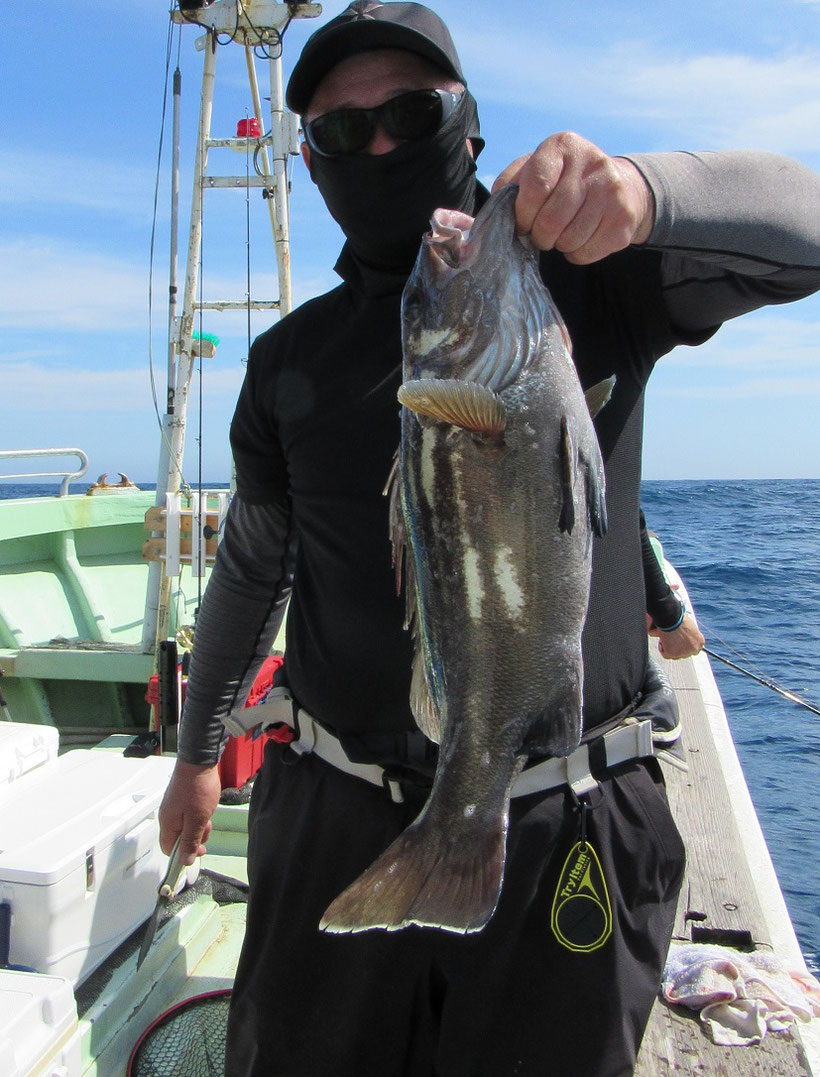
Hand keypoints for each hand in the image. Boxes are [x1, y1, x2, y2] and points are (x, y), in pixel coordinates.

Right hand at [159, 759, 221, 864]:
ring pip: (185, 826)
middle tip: (206, 829)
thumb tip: (185, 861)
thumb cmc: (197, 789)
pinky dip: (198, 816)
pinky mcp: (180, 799)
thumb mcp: (197, 819)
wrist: (199, 761)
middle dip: (194, 838)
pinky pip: (187, 815)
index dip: (183, 854)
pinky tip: (206, 808)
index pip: (169, 849)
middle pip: (178, 838)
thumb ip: (190, 841)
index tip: (198, 851)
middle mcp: (167, 815)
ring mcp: (173, 806)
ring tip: (208, 816)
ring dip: (198, 826)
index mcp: (167, 823)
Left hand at [492, 132, 653, 263]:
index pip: (535, 187)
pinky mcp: (623, 218)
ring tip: (562, 232)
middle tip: (541, 232)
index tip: (522, 223)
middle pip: (551, 220)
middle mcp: (591, 162)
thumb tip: (489, 221)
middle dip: (539, 235)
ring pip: (569, 240)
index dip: (523, 214)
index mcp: (562, 146)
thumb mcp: (532, 171)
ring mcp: (611, 190)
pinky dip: (575, 254)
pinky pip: (585, 253)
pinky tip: (580, 237)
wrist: (620, 186)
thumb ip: (509, 188)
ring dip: (558, 244)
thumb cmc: (561, 182)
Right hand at [651, 614, 705, 659]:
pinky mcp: (672, 654)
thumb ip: (689, 634)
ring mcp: (683, 653)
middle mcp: (693, 649)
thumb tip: (683, 637)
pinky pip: (665, 654)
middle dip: (678, 648)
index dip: (686, 645)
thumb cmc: (679, 619)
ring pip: (675, 655)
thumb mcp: (690, 626)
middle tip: (672, 640)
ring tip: (666, 638)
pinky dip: (662, 648)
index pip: (694, 648)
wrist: (672, 619)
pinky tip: (662, 640)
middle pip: (685, 653)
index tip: (681, 642)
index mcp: (700, 642)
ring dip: (670, 648)